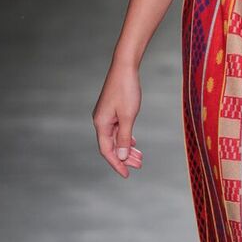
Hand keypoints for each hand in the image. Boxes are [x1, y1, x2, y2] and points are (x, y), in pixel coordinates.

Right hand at [92, 59, 144, 177]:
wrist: (125, 66)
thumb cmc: (126, 89)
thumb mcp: (128, 116)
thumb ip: (125, 137)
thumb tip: (122, 156)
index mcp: (101, 124)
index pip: (107, 150)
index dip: (117, 164)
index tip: (127, 175)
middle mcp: (100, 121)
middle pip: (111, 146)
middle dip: (124, 158)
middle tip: (139, 165)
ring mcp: (105, 116)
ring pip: (115, 138)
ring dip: (127, 148)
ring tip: (140, 158)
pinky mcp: (111, 110)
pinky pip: (117, 129)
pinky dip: (126, 138)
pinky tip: (134, 142)